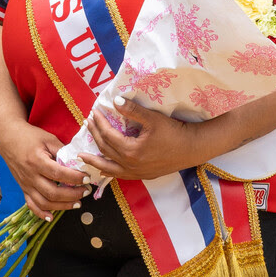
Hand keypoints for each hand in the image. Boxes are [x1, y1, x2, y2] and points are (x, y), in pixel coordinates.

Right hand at [0, 121, 90, 220]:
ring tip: (77, 203)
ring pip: (44, 202)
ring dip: (62, 206)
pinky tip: (51, 217)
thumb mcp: (48, 139)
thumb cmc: (30, 136)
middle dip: (72, 195)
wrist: (8, 137)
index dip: (74, 178)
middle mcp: (30, 175)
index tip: (87, 178)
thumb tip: (79, 162)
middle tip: (86, 192)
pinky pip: (31, 205)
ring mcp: (25, 184)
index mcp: (37, 161)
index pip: (58, 174)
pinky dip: (41, 213)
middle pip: (52, 193)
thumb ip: (62, 151)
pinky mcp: (23, 188)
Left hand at [80, 96, 196, 180]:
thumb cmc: (173, 132)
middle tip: (87, 125)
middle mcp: (130, 165)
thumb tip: (115, 101)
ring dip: (95, 161)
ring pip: (109, 168)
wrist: (192, 148)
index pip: (108, 135)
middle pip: (105, 149)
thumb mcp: (152, 118)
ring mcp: (136, 172)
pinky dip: (109, 171)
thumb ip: (133, 110)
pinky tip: (105, 170)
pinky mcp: (143, 175)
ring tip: (83, 157)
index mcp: (130, 151)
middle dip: (94, 136)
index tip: (93, 112)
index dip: (99, 123)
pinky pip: (120, 175)